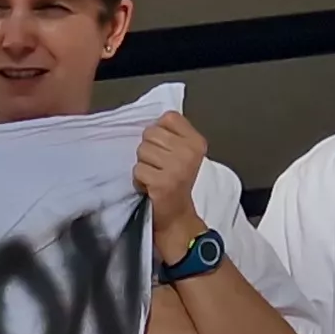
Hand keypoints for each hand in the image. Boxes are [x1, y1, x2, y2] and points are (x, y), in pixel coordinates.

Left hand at [135, 112, 212, 259]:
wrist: (177, 216)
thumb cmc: (176, 183)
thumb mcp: (182, 153)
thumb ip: (171, 133)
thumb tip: (151, 120)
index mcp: (196, 142)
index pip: (168, 117)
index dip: (160, 132)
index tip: (166, 150)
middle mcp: (190, 153)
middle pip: (151, 133)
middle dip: (149, 150)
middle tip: (159, 166)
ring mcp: (178, 168)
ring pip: (142, 151)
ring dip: (143, 165)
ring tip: (155, 176)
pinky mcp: (163, 182)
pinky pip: (138, 170)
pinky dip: (139, 180)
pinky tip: (151, 187)